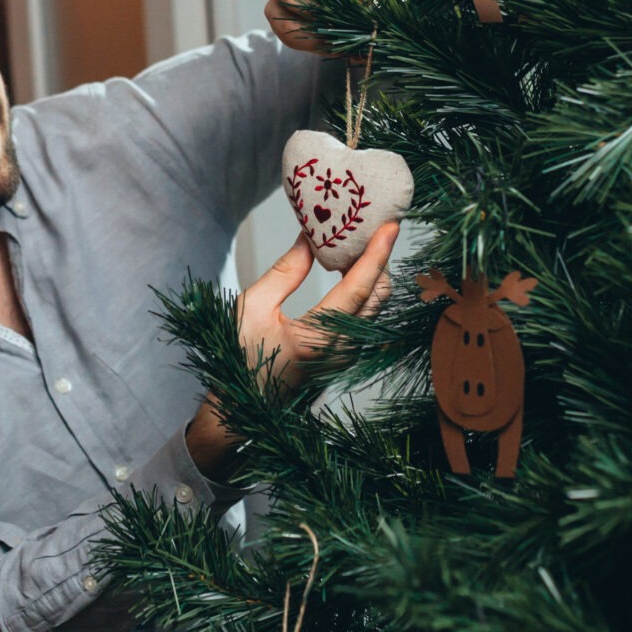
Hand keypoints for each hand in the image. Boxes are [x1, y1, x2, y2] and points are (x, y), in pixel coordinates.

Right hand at [186, 225, 399, 473]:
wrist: (243, 406)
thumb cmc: (240, 359)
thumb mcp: (253, 307)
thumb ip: (286, 272)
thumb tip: (311, 240)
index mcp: (319, 338)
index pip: (359, 288)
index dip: (377, 253)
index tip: (390, 226)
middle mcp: (343, 349)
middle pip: (378, 295)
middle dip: (379, 259)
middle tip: (370, 228)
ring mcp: (348, 356)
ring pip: (375, 307)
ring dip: (372, 274)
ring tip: (357, 245)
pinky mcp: (346, 356)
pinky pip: (366, 317)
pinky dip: (364, 290)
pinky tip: (349, 271)